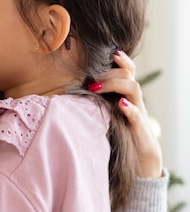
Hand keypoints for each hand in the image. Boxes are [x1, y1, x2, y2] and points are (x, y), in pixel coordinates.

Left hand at [91, 51, 161, 177]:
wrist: (139, 159)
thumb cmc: (120, 134)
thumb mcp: (108, 114)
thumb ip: (98, 102)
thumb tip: (71, 91)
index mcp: (126, 94)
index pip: (127, 69)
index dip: (120, 59)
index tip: (106, 51)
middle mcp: (134, 100)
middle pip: (127, 75)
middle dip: (109, 72)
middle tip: (90, 78)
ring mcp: (138, 113)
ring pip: (134, 88)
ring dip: (115, 84)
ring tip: (96, 87)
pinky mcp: (140, 129)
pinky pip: (137, 115)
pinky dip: (129, 108)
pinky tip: (121, 104)